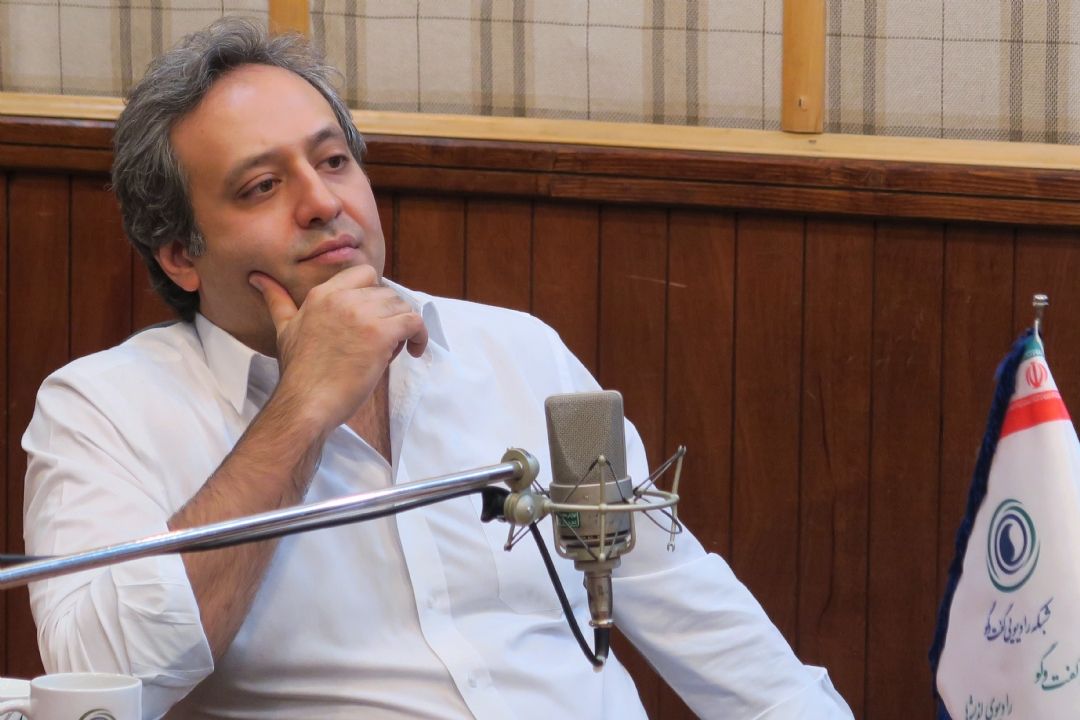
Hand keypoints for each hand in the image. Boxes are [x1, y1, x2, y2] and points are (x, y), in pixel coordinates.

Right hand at [249, 265, 427, 428]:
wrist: (305, 402)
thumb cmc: (299, 372)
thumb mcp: (285, 328)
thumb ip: (277, 300)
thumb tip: (257, 277)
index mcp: (323, 295)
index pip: (364, 274)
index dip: (375, 293)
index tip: (375, 316)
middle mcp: (343, 299)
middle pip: (386, 293)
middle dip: (389, 315)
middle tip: (382, 341)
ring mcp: (362, 316)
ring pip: (402, 307)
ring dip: (403, 327)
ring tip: (392, 350)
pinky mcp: (380, 335)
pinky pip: (414, 323)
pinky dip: (420, 336)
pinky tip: (414, 351)